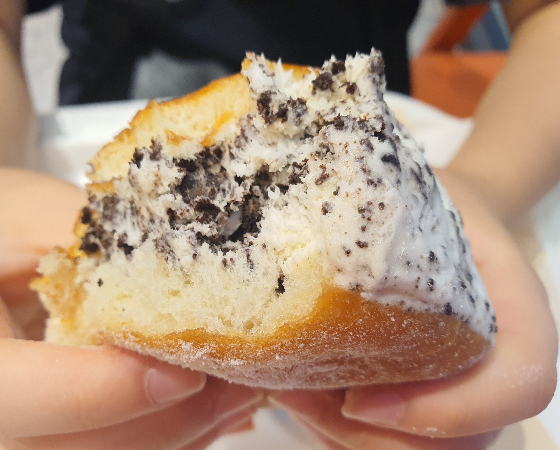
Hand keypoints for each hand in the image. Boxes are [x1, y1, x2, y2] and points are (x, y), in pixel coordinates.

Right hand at [0, 167, 261, 449]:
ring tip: (247, 390)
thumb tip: (203, 277)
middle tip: (244, 382)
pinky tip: (220, 401)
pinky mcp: (49, 429)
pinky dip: (175, 433)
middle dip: (167, 423)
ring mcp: (14, 431)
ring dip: (183, 432)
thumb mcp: (35, 214)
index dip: (105, 394)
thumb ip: (104, 250)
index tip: (183, 372)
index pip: (19, 403)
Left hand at [268, 170, 557, 448]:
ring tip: (287, 391)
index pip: (519, 385)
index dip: (450, 410)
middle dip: (377, 439)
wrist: (443, 212)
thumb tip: (302, 237)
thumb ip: (392, 216)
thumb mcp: (413, 190)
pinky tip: (293, 391)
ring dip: (346, 438)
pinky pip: (388, 438)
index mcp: (515, 311)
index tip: (358, 398)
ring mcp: (458, 384)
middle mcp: (494, 361)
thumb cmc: (430, 199)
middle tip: (301, 398)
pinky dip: (337, 431)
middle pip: (464, 443)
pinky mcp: (420, 390)